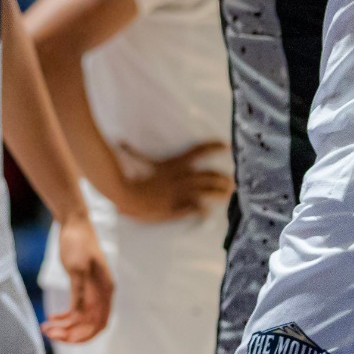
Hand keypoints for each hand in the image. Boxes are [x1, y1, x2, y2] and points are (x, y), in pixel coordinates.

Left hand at [43, 216, 112, 343]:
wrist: (74, 224)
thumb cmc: (77, 243)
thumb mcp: (76, 268)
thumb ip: (79, 292)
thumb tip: (80, 315)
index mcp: (105, 290)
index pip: (100, 324)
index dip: (84, 336)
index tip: (64, 339)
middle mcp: (102, 294)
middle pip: (90, 326)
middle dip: (70, 333)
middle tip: (49, 333)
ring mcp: (93, 292)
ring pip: (81, 321)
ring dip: (64, 327)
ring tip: (45, 326)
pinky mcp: (82, 288)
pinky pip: (76, 311)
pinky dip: (64, 318)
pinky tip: (51, 318)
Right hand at [111, 140, 233, 222]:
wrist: (127, 196)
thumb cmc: (129, 177)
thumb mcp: (136, 161)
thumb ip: (133, 151)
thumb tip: (121, 140)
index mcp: (173, 164)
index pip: (197, 151)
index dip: (213, 147)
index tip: (225, 145)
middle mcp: (181, 177)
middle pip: (208, 175)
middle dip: (222, 178)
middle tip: (232, 181)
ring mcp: (180, 193)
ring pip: (206, 191)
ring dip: (219, 192)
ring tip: (228, 194)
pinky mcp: (176, 207)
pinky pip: (194, 208)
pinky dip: (202, 210)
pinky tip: (207, 213)